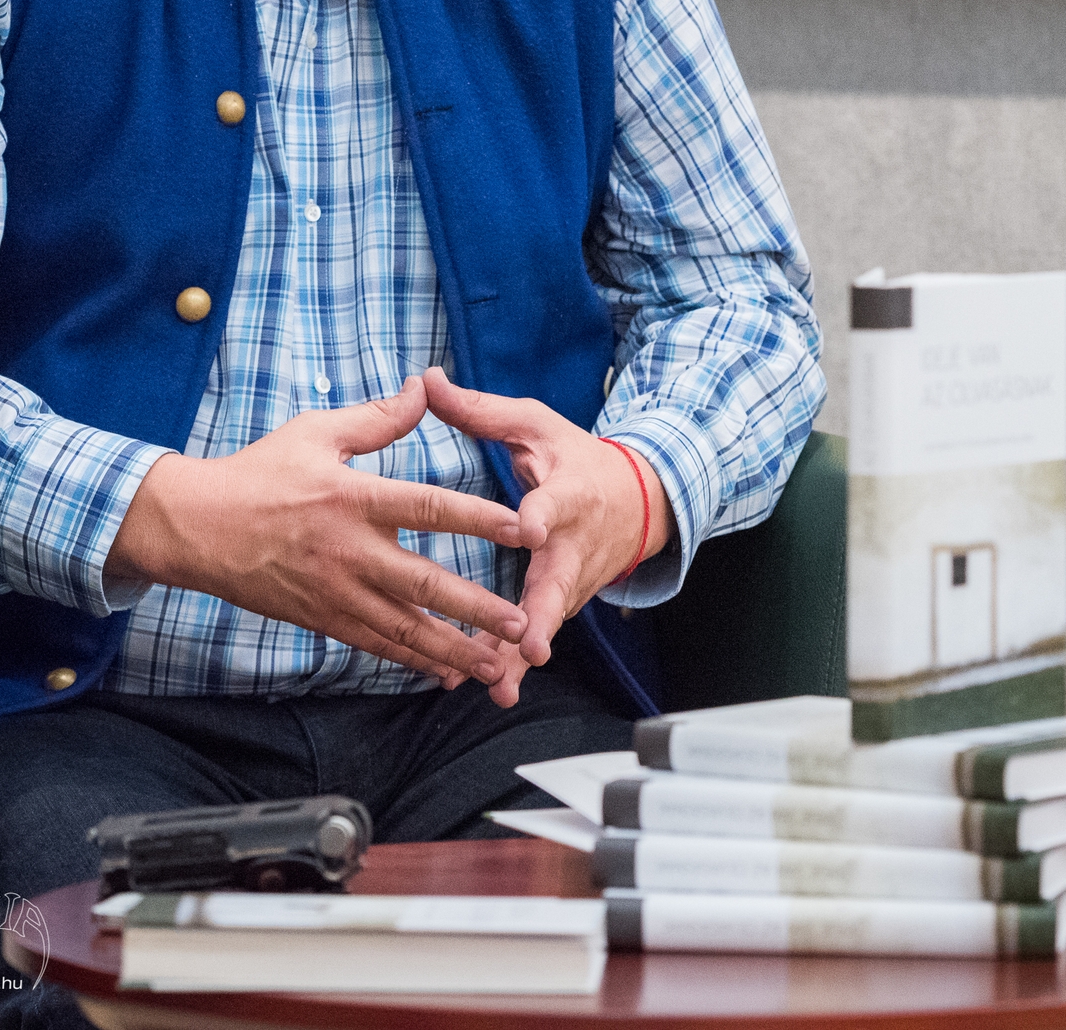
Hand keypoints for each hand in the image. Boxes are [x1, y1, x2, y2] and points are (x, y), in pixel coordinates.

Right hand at [104, 377, 526, 686]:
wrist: (196, 528)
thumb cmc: (258, 473)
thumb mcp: (316, 433)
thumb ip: (376, 418)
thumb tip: (424, 387)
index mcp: (354, 498)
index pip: (430, 507)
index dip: (480, 519)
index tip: (523, 529)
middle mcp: (349, 551)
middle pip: (424, 584)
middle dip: (476, 608)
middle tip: (520, 623)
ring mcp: (335, 592)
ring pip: (404, 628)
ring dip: (452, 649)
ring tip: (495, 666)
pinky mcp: (321, 618)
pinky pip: (375, 645)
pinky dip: (412, 661)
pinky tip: (444, 673)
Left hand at [422, 368, 673, 704]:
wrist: (638, 500)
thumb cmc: (574, 458)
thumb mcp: (534, 425)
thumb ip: (481, 410)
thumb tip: (428, 380)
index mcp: (567, 493)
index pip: (555, 504)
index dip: (542, 515)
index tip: (529, 529)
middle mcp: (573, 543)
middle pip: (559, 583)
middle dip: (542, 615)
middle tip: (530, 643)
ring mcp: (571, 579)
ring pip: (547, 620)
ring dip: (523, 653)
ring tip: (500, 684)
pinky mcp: (562, 603)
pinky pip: (537, 633)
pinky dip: (516, 663)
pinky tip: (491, 686)